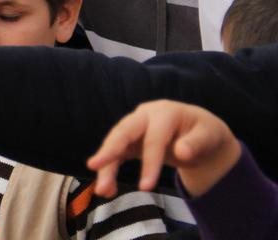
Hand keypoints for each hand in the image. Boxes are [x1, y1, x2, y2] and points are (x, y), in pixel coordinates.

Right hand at [87, 99, 241, 197]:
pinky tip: (108, 188)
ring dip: (106, 166)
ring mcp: (134, 126)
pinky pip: (117, 153)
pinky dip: (110, 169)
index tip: (146, 188)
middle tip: (93, 166)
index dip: (150, 163)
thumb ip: (196, 143)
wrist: (198, 132)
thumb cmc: (204, 133)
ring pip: (115, 143)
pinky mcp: (130, 139)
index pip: (154, 138)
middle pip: (123, 132)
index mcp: (165, 112)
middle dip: (108, 150)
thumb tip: (182, 152)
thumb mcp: (209, 137)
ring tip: (102, 191)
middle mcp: (144, 115)